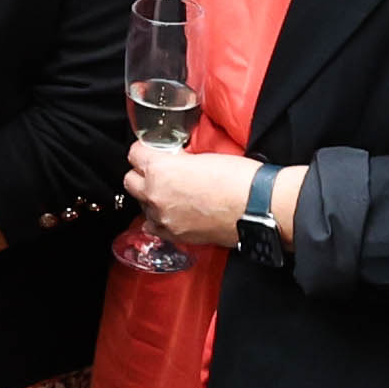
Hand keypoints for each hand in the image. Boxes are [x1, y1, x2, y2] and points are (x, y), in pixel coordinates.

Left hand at [123, 138, 260, 254]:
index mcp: (160, 169)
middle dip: (142, 175)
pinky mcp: (175, 235)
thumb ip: (179, 160)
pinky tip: (174, 213)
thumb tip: (173, 160)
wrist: (258, 206)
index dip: (144, 152)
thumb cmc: (238, 177)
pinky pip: (154, 226)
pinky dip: (161, 219)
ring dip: (152, 198)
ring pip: (142, 205)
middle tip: (159, 172)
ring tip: (172, 194)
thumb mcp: (202, 156)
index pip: (134, 154)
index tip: (152, 152)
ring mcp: (163, 218)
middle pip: (130, 181)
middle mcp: (155, 195)